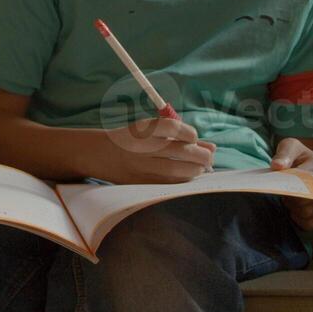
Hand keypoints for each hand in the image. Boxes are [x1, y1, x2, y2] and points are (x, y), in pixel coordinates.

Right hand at [97, 117, 216, 183]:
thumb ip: (181, 136)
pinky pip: (171, 184)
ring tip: (200, 167)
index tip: (193, 138)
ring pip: (179, 171)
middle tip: (207, 157)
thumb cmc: (132, 139)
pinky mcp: (142, 183)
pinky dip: (185, 180)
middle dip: (202, 155)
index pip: (173, 127)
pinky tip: (188, 176)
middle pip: (181, 151)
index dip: (190, 134)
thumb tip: (213, 147)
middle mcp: (141, 147)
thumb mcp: (151, 130)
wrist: (100, 154)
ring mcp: (141, 167)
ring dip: (196, 169)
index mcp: (142, 129)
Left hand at [271, 137, 312, 230]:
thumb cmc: (299, 157)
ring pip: (306, 213)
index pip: (302, 181)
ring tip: (290, 198)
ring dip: (292, 208)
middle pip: (304, 200)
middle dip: (288, 198)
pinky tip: (295, 208)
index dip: (286, 185)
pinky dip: (298, 219)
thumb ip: (283, 154)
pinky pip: (309, 224)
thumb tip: (277, 167)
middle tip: (284, 191)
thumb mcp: (290, 147)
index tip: (279, 183)